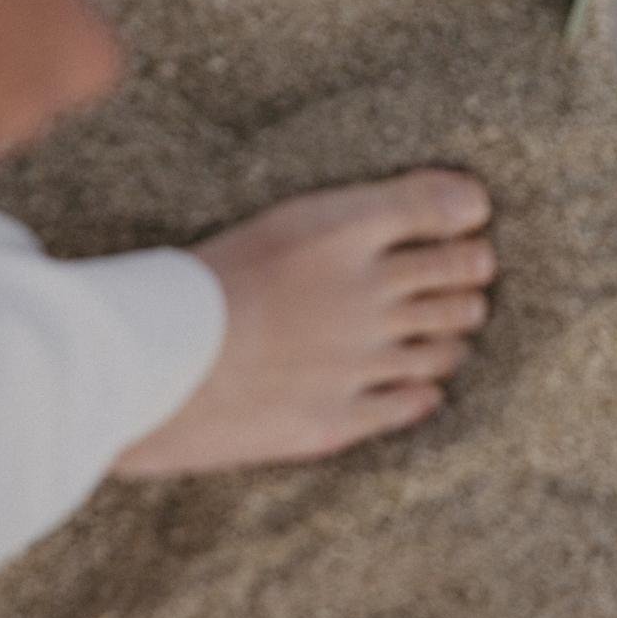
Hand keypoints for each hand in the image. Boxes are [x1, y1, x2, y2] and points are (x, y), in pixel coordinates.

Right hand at [111, 169, 494, 476]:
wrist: (143, 365)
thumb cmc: (200, 280)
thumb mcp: (283, 217)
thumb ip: (373, 206)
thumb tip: (470, 202)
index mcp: (346, 230)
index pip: (449, 209)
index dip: (468, 214)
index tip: (468, 221)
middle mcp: (367, 292)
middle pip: (463, 278)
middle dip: (473, 274)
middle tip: (469, 274)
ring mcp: (360, 358)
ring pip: (449, 343)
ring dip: (454, 331)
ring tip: (444, 327)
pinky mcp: (341, 415)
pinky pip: (414, 402)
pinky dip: (425, 389)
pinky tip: (419, 385)